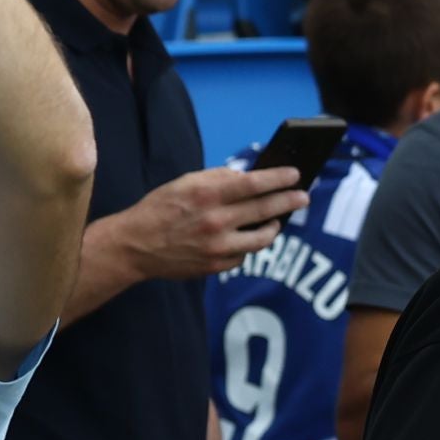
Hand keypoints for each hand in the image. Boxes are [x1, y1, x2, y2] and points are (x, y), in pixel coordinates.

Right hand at [116, 165, 311, 280]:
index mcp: (207, 195)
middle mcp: (216, 221)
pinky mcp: (217, 265)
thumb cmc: (160, 209)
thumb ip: (217, 179)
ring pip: (262, 238)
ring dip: (274, 227)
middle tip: (304, 197)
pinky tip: (248, 237)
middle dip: (289, 201)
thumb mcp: (184, 183)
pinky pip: (244, 253)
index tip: (295, 174)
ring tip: (278, 220)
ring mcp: (218, 247)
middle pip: (265, 209)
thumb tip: (246, 176)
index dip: (278, 178)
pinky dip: (249, 244)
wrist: (135, 246)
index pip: (253, 184)